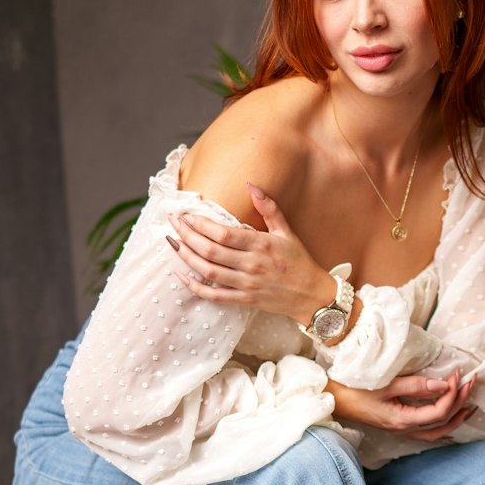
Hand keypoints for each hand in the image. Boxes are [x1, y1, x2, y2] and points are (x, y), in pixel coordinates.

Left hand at [166, 185, 331, 320]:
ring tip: (173, 243)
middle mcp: (252, 264)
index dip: (201, 224)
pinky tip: (182, 275)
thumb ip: (269, 208)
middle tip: (173, 224)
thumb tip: (251, 185)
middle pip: (211, 250)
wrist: (312, 295)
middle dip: (187, 235)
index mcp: (261, 245)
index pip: (224, 233)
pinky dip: (195, 287)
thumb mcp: (287, 232)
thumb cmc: (299, 261)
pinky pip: (214, 295)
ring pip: (208, 271)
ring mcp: (247, 284)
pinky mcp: (244, 299)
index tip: (187, 215)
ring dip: (187, 257)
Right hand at [326, 369, 477, 441]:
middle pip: (443, 424)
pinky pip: (427, 432)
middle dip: (460, 404)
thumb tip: (444, 384)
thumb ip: (416, 385)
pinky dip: (442, 425)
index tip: (457, 374)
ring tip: (469, 405)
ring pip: (437, 432)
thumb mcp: (386, 384)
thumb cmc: (355, 389)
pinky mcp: (398, 425)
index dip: (452, 393)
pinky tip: (449, 420)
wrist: (333, 400)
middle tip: (471, 384)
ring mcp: (401, 430)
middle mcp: (405, 429)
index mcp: (402, 420)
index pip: (439, 411)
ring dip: (454, 418)